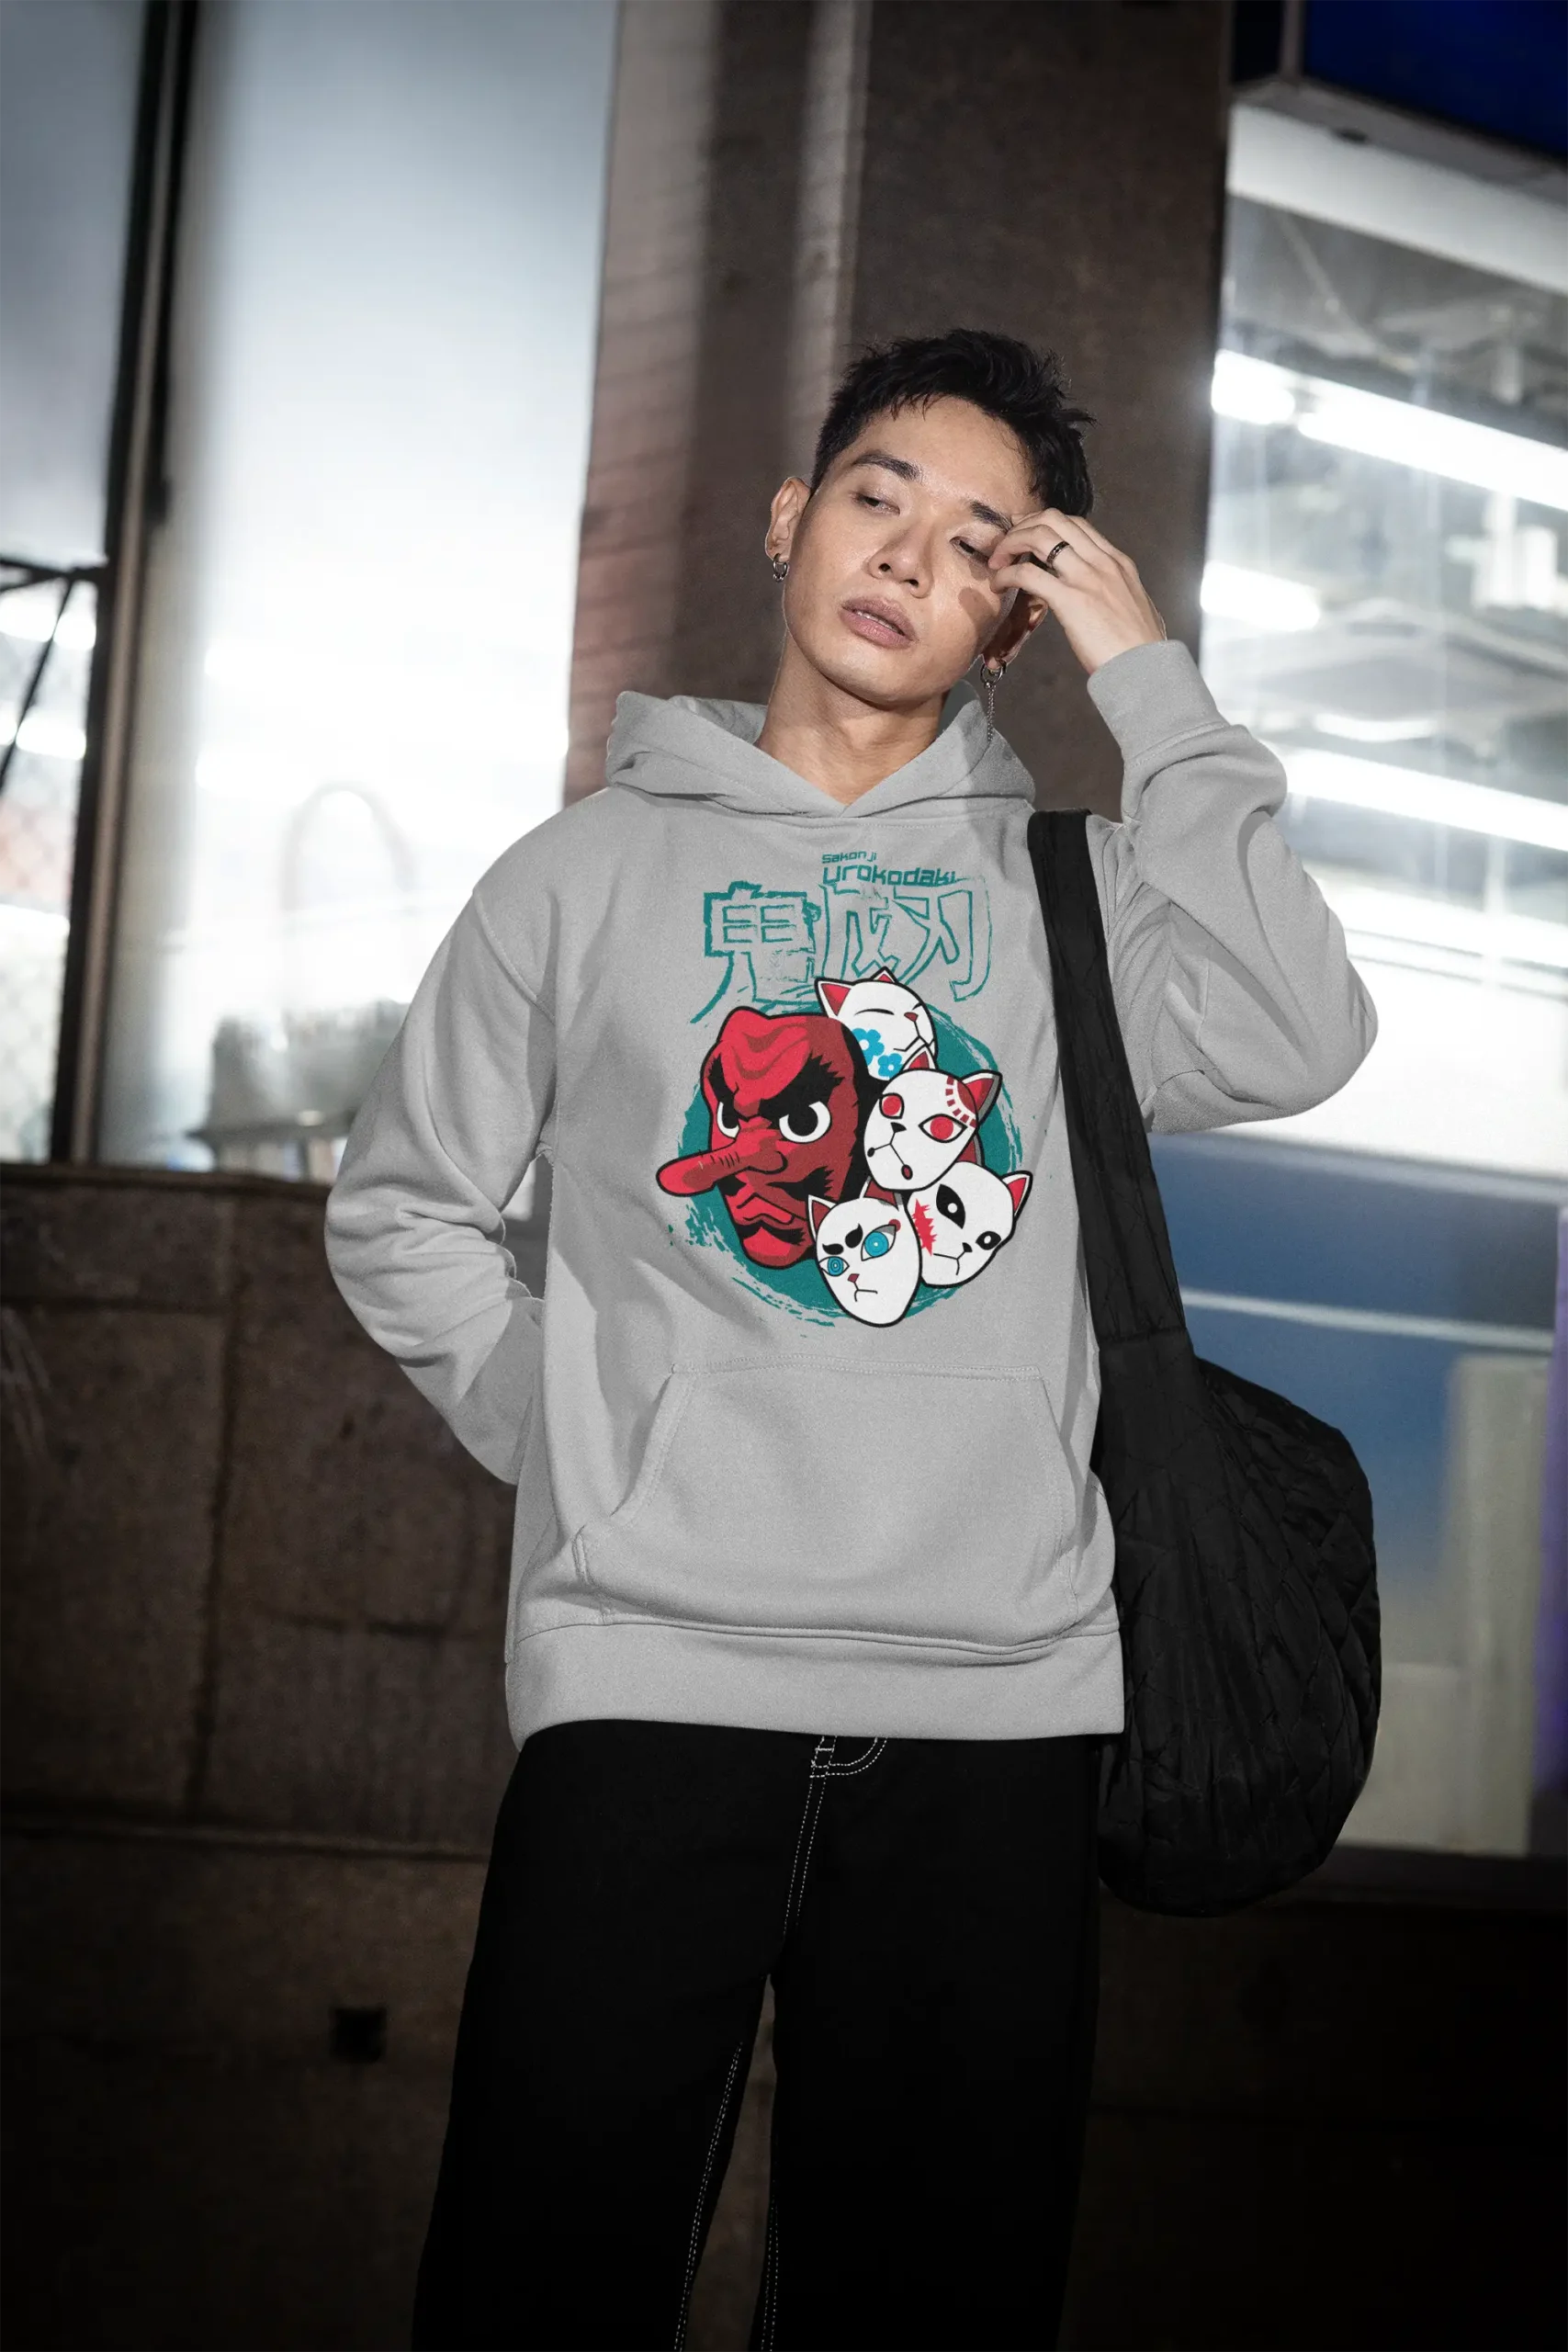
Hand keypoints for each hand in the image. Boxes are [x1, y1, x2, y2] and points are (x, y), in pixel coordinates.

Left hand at [986, 509, 1165, 676]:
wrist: (1147, 668)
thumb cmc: (1140, 648)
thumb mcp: (1133, 605)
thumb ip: (1117, 593)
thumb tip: (1110, 599)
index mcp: (1117, 562)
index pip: (1076, 524)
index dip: (1044, 523)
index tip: (1025, 535)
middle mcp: (1102, 562)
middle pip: (1054, 519)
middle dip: (1023, 526)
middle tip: (1006, 546)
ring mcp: (1086, 578)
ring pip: (1039, 536)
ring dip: (1010, 544)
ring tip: (997, 563)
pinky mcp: (1070, 600)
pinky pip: (1028, 573)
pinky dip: (1006, 574)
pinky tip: (998, 585)